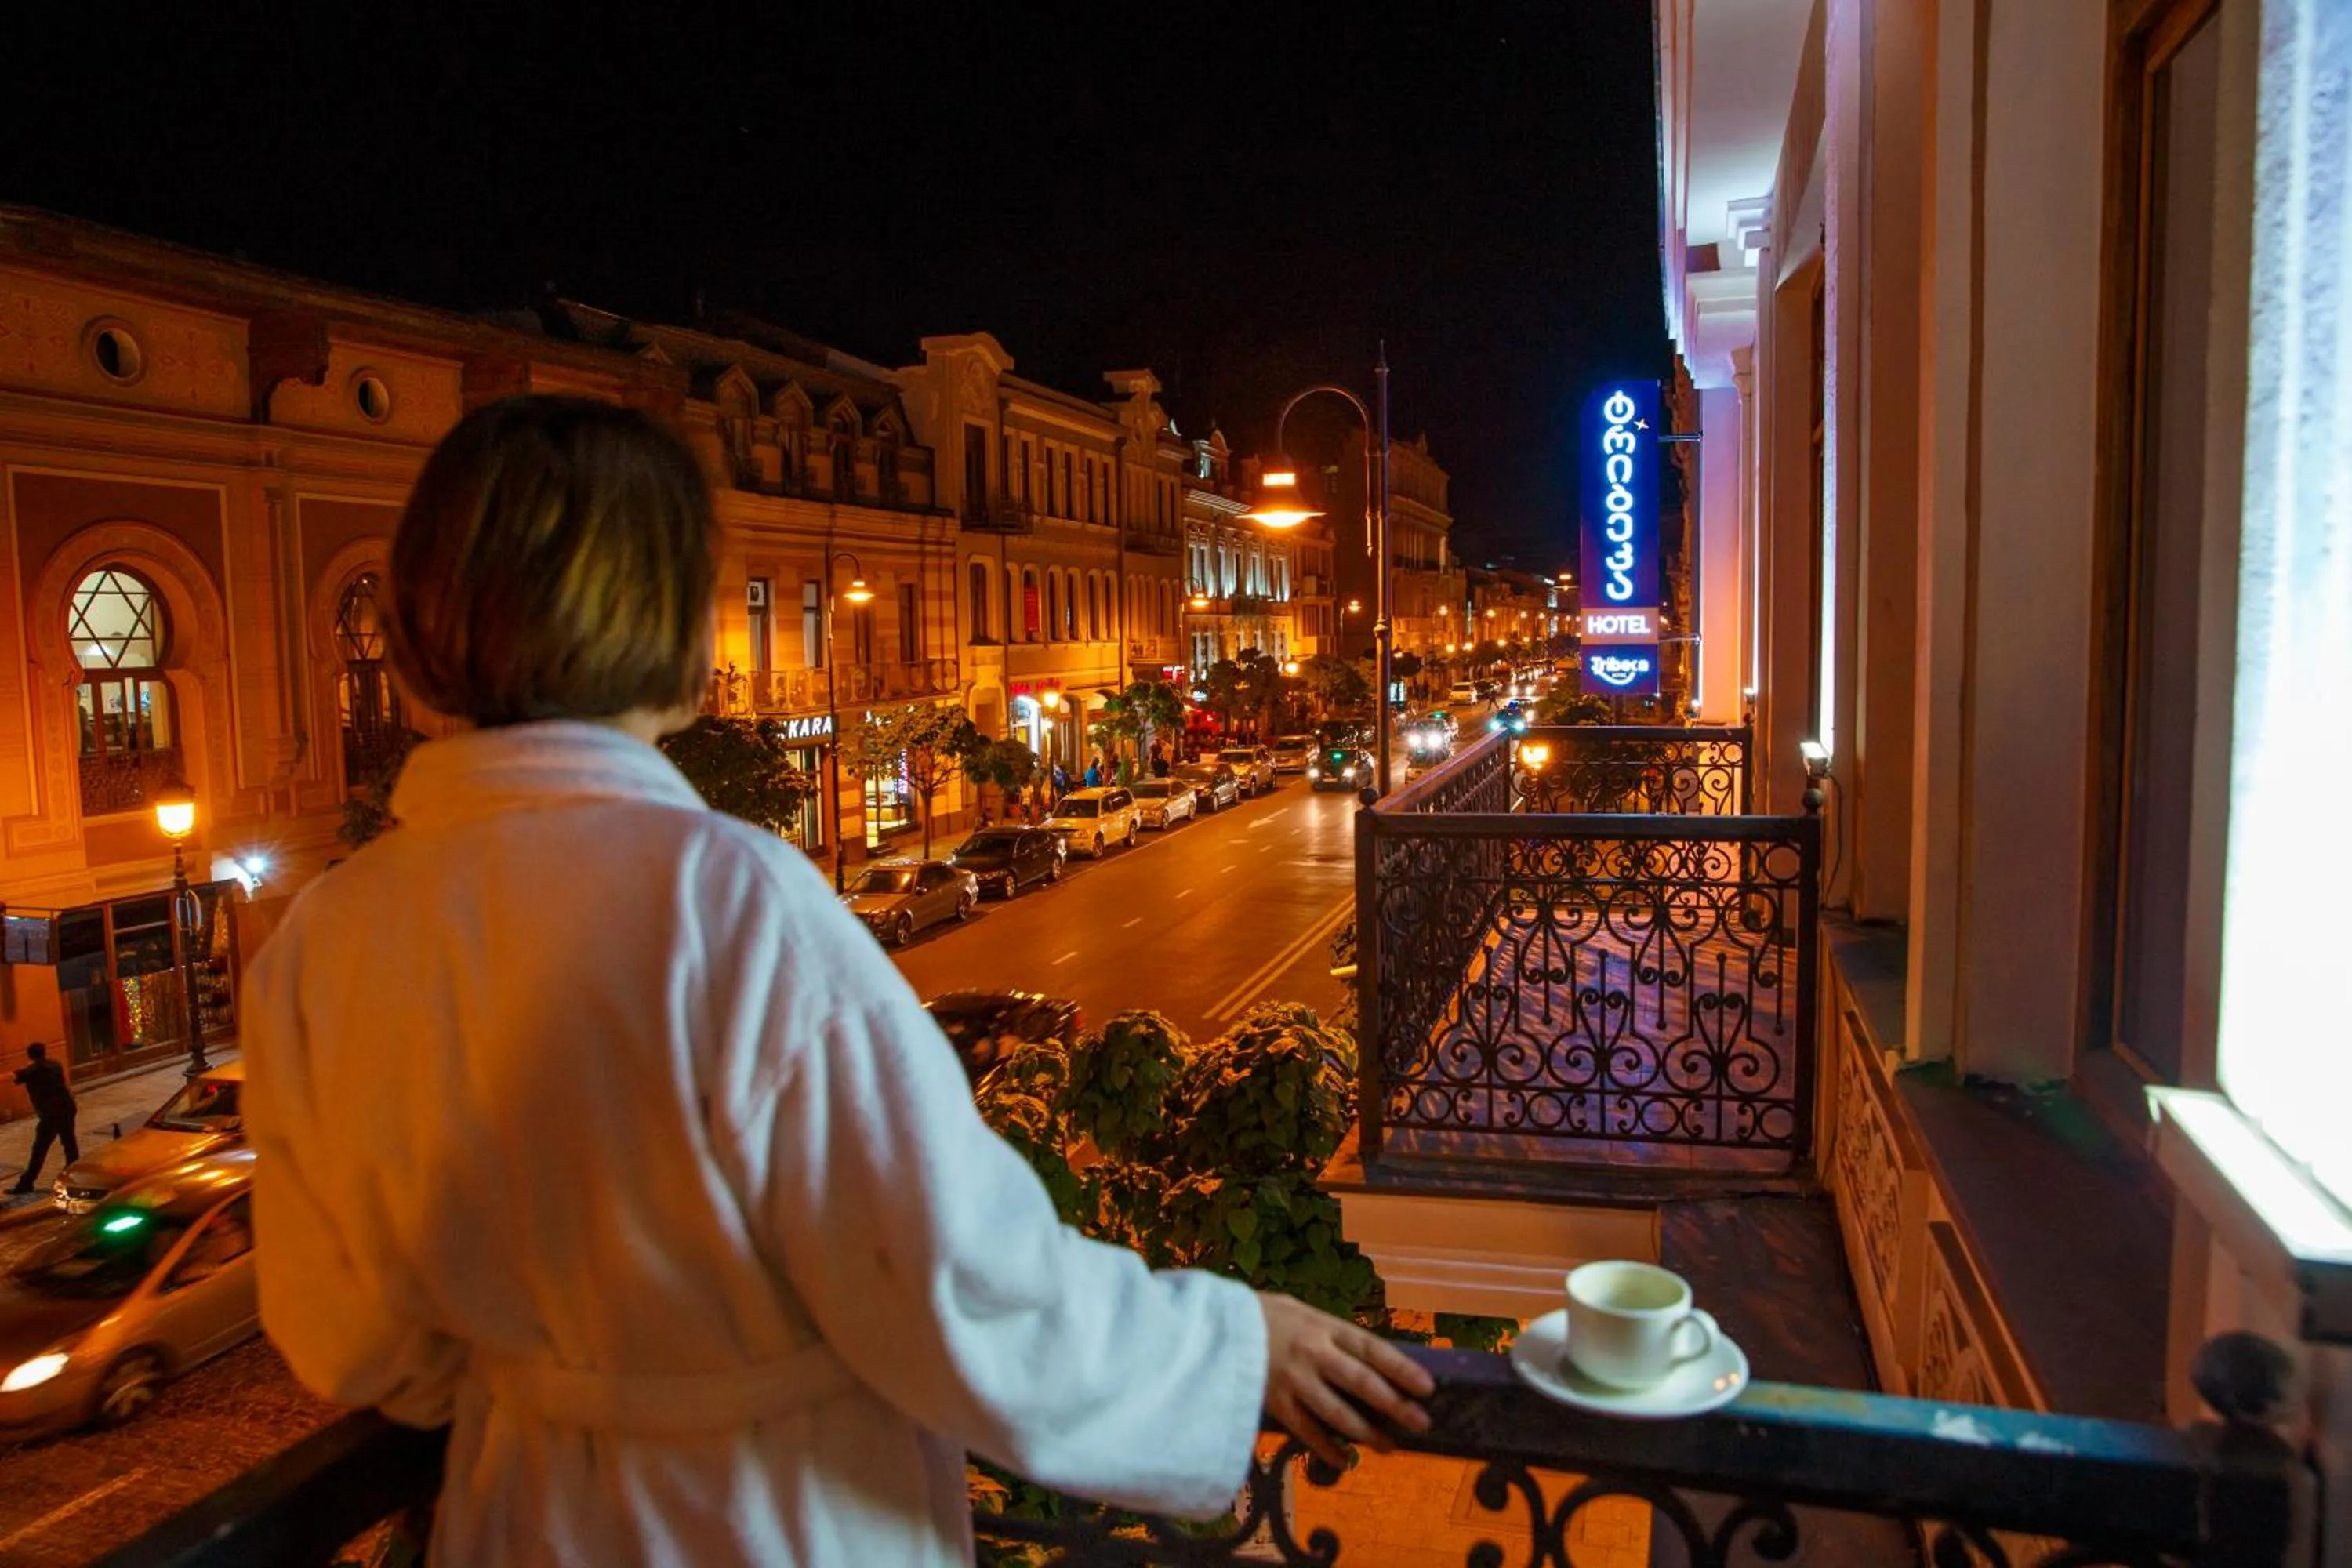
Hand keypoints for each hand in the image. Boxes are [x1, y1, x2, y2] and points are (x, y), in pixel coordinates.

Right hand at [1258, 1292, 1435, 1470]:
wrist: (1212, 1327)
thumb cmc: (1262, 1316)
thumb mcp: (1300, 1312)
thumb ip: (1331, 1333)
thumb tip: (1370, 1357)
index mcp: (1323, 1326)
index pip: (1371, 1348)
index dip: (1402, 1368)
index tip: (1428, 1387)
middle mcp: (1312, 1353)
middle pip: (1361, 1382)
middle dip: (1394, 1405)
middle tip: (1421, 1423)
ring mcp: (1293, 1380)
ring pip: (1337, 1412)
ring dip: (1367, 1432)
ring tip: (1390, 1446)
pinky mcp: (1275, 1403)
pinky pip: (1307, 1431)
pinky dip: (1327, 1449)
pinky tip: (1346, 1461)